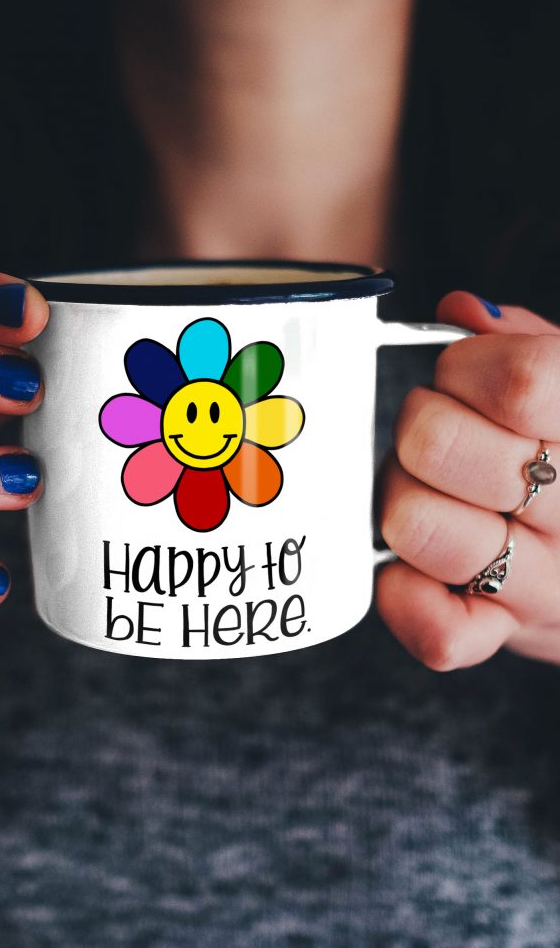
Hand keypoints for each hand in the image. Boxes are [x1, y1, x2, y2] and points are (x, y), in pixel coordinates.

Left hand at [377, 291, 559, 670]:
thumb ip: (525, 343)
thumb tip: (462, 314)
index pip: (517, 383)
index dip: (465, 367)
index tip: (465, 373)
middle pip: (438, 444)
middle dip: (421, 425)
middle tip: (443, 434)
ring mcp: (544, 584)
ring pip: (415, 525)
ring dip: (401, 497)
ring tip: (433, 493)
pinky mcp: (504, 633)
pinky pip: (435, 629)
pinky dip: (404, 593)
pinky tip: (417, 565)